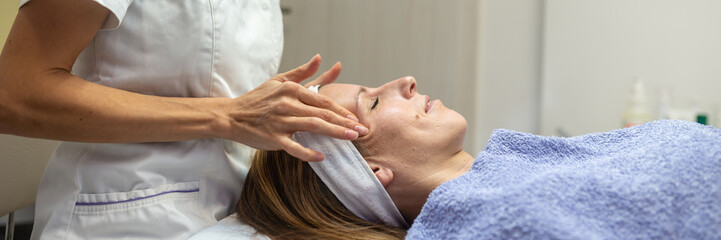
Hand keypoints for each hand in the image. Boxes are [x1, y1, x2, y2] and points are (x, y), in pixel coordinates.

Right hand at [227, 55, 366, 161]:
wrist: (231, 115)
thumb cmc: (258, 98)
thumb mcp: (279, 80)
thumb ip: (302, 72)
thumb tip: (320, 57)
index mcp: (291, 89)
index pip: (323, 101)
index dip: (341, 111)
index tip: (356, 119)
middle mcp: (287, 103)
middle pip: (322, 113)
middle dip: (345, 122)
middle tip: (362, 131)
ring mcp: (280, 121)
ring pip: (313, 126)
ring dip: (335, 133)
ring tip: (351, 139)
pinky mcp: (273, 138)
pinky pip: (294, 147)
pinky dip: (308, 152)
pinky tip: (322, 156)